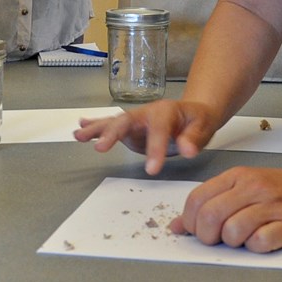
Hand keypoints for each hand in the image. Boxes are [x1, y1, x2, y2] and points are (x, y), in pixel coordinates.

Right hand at [73, 99, 220, 174]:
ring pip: (113, 123)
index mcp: (165, 111)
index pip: (158, 129)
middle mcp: (145, 113)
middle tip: (100, 148)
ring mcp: (135, 120)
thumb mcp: (204, 126)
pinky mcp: (130, 130)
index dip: (154, 148)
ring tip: (78, 136)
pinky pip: (110, 126)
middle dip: (112, 134)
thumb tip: (188, 150)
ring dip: (96, 129)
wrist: (193, 113)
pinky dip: (95, 127)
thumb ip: (195, 138)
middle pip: (126, 120)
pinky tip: (80, 129)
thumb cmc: (198, 120)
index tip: (152, 170)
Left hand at [170, 164, 281, 251]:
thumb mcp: (238, 187)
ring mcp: (273, 205)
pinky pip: (259, 242)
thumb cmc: (274, 191)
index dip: (190, 221)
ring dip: (232, 242)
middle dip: (206, 236)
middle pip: (211, 216)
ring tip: (242, 238)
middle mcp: (253, 187)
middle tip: (216, 239)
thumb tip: (177, 227)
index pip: (197, 199)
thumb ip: (208, 203)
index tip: (196, 230)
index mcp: (236, 176)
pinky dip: (255, 247)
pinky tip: (261, 240)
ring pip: (232, 231)